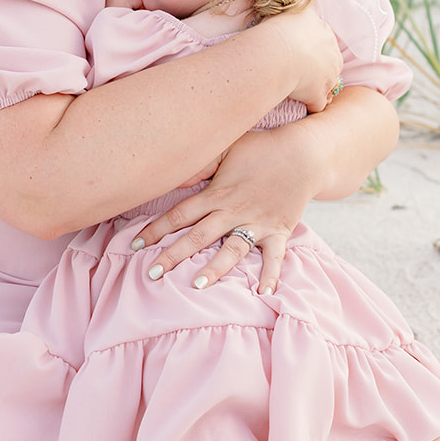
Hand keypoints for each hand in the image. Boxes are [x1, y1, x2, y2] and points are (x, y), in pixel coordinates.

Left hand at [131, 126, 316, 292]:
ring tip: (197, 286)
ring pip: (232, 249)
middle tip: (152, 274)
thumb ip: (200, 165)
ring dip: (215, 268)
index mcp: (217, 193)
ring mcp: (257, 223)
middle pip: (198, 236)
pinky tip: (263, 293)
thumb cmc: (261, 148)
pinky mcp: (279, 231)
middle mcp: (233, 210)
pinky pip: (275, 256)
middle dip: (173, 256)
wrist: (304, 153)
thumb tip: (173, 175)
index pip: (180, 214)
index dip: (156, 229)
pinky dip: (271, 274)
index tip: (135, 244)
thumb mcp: (227, 148)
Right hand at [269, 9, 342, 113]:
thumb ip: (296, 8)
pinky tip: (301, 104)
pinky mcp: (319, 95)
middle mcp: (331, 54)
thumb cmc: (278, 30)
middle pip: (331, 62)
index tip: (301, 51)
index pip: (325, 40)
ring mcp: (328, 76)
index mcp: (324, 32)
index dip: (314, 48)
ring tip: (301, 89)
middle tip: (302, 72)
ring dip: (318, 87)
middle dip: (321, 68)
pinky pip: (318, 104)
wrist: (277, 52)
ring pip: (329, 84)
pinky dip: (311, 105)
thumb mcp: (290, 10)